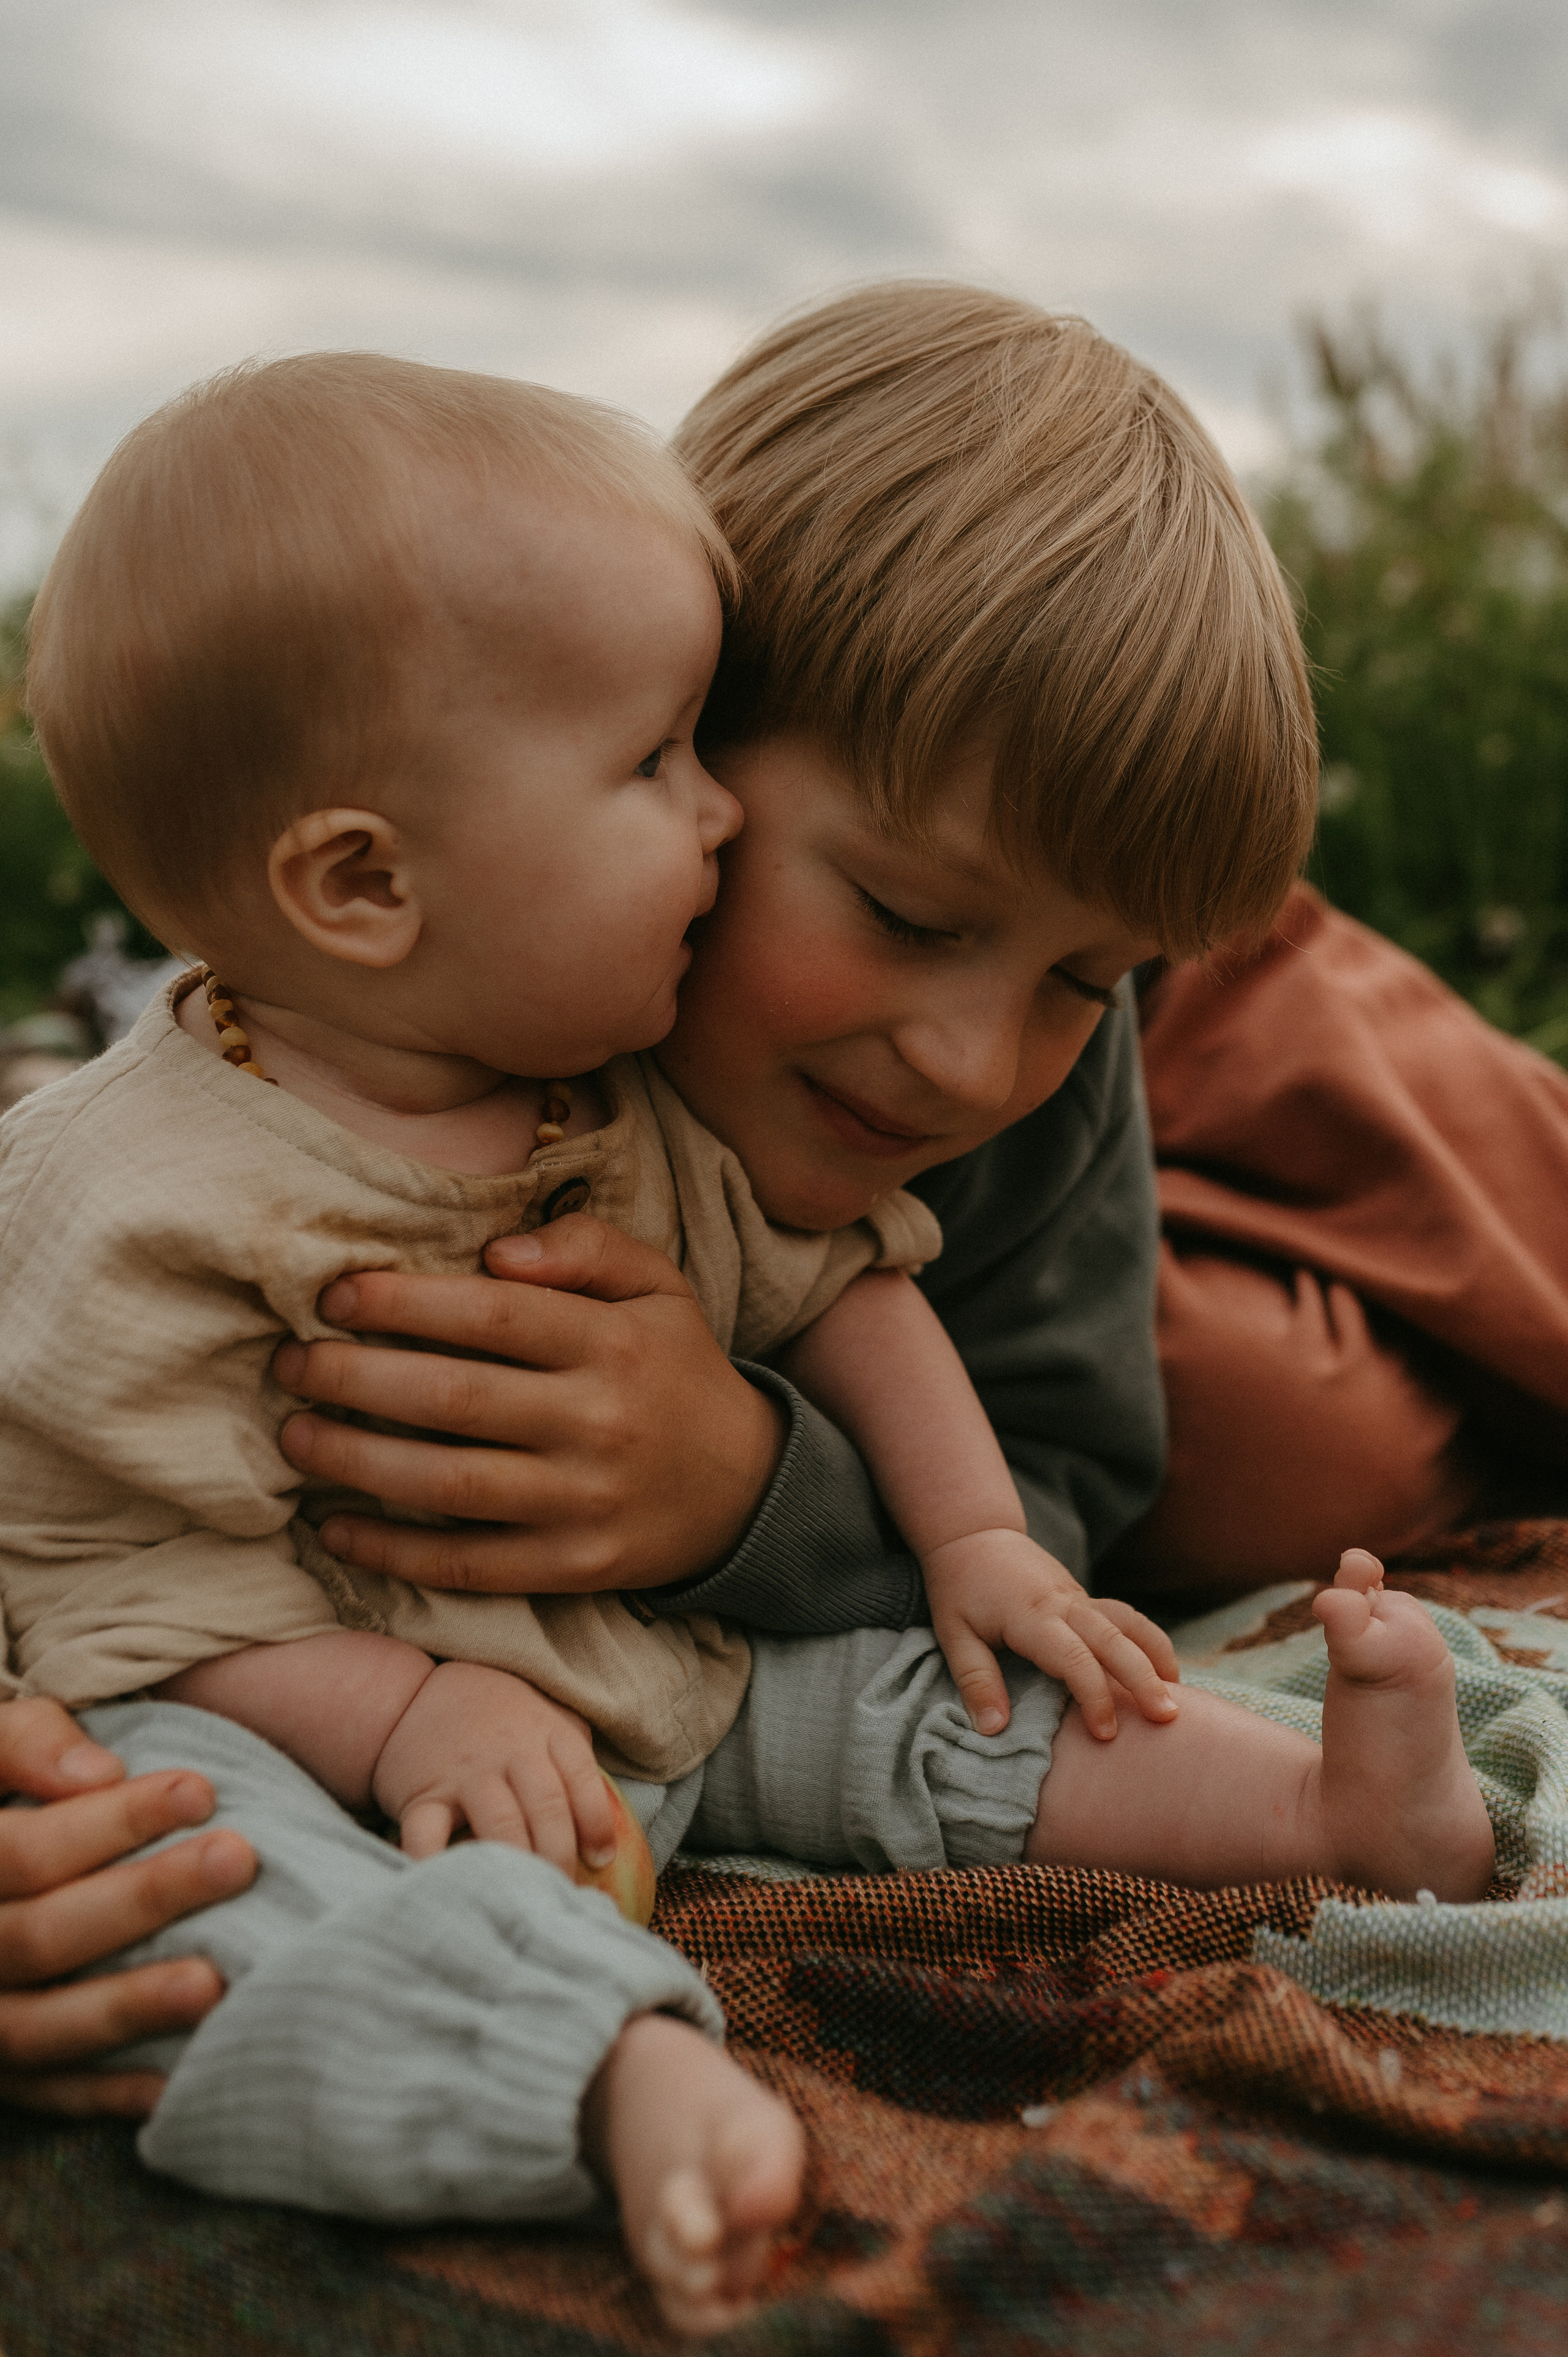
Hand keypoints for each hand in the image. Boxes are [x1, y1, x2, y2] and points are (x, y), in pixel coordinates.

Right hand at [0, 1698, 256, 2118]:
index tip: (200, 1790)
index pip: (20, 1854)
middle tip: (238, 1860)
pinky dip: (105, 2094)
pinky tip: (175, 2078)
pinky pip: (44, 2096)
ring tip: (215, 1981)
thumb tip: (99, 1773)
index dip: (108, 1823)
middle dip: (143, 1899)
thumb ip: (27, 1742)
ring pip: (36, 2030)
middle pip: (38, 1937)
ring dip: (128, 2007)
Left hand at [274, 1214, 785, 1594]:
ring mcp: (584, 1503)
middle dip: (352, 1377)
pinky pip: (467, 1566)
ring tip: (295, 1436)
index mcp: (611, 1342)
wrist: (747, 1488)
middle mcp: (597, 1422)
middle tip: (289, 1363)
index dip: (401, 1302)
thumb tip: (495, 1251)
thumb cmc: (675, 1370)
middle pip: (451, 1397)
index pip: (490, 1314)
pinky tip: (334, 1529)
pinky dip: (392, 1552)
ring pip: (447, 1484)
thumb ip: (586, 1247)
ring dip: (354, 1461)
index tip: (333, 1296)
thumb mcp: (658, 1285)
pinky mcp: (573, 1568)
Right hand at [371, 1659, 618, 1872]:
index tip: (601, 1861)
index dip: (597, 1825)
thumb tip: (609, 1819)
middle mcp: (511, 1751)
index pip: (583, 1780)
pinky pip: (428, 1835)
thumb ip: (575, 1753)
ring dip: (520, 1867)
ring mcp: (466, 1774)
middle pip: (547, 1809)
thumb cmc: (494, 1713)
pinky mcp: (423, 1795)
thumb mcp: (545, 1714)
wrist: (412, 1693)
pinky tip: (455, 1889)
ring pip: (501, 1825)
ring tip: (527, 1900)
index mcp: (547, 1732)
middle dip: (561, 1857)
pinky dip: (436, 1865)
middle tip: (563, 1893)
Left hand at [924, 1531, 1180, 1739]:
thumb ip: (976, 1680)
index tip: (1105, 1734)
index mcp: (1031, 1616)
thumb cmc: (960, 1589)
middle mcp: (1064, 1604)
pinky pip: (1126, 1617)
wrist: (973, 1535)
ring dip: (1157, 1655)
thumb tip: (993, 1730)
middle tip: (1168, 1717)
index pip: (1073, 1657)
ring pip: (1130, 1622)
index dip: (1094, 1695)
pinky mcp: (1085, 1597)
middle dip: (1144, 1678)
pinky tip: (1163, 1670)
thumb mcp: (953, 1634)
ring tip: (1177, 1695)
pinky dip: (1150, 1641)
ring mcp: (1079, 1598)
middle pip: (1115, 1639)